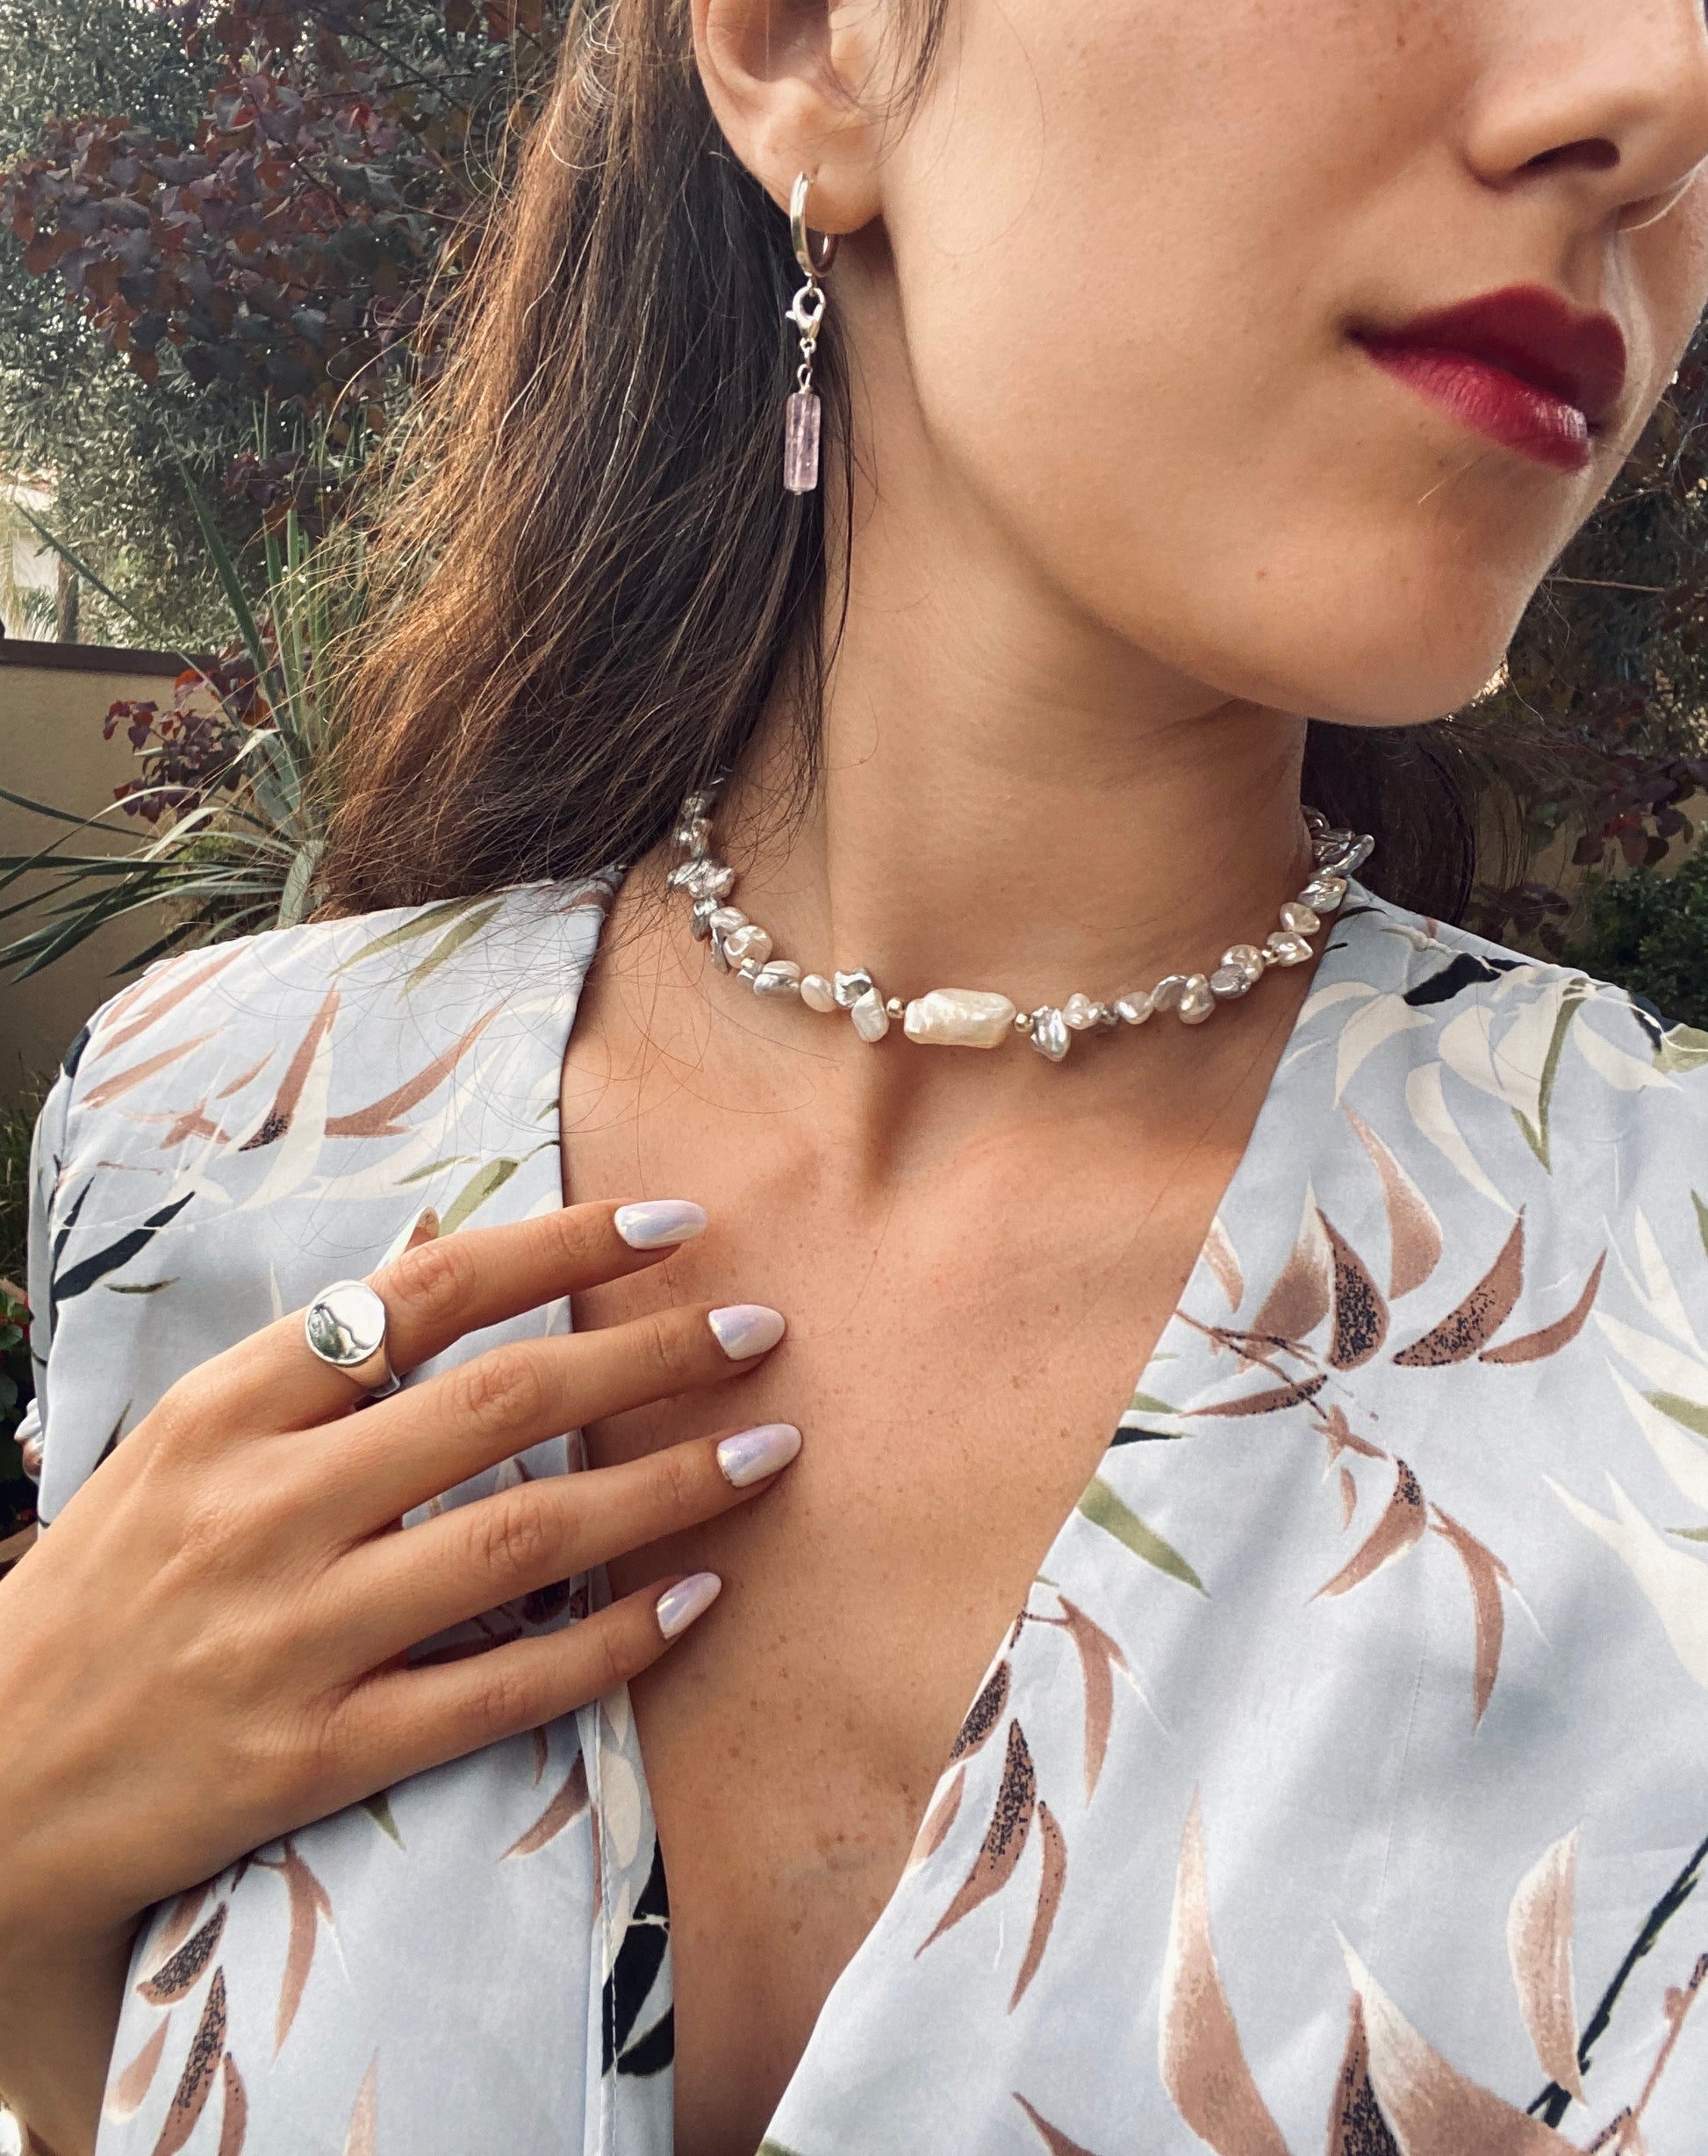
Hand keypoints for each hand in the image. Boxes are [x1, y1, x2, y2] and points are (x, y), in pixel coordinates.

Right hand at [0, 1198, 794, 1959]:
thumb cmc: (104, 1589)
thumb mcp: (179, 1442)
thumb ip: (312, 1362)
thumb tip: (450, 1259)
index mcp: (229, 1410)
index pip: (426, 1294)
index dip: (565, 1246)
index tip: (675, 1224)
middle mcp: (268, 1508)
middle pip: (502, 1404)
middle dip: (653, 1356)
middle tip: (760, 1330)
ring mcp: (297, 1636)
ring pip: (524, 1538)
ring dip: (666, 1488)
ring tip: (768, 1450)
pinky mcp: (321, 1755)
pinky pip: (503, 1692)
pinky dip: (611, 1642)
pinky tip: (695, 1601)